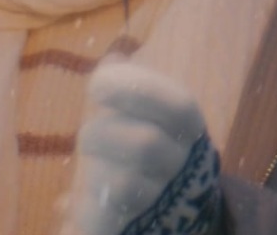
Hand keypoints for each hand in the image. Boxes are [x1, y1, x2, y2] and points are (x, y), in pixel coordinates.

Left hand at [63, 61, 220, 234]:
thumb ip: (137, 88)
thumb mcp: (158, 115)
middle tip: (89, 133)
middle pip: (145, 146)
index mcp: (191, 131)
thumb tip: (113, 59)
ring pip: (122, 185)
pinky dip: (85, 203)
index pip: (177, 106)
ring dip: (95, 170)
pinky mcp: (134, 230)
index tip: (97, 83)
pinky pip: (101, 218)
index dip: (138, 91)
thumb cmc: (158, 149)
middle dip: (104, 133)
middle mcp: (184, 167)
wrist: (177, 212)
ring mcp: (162, 204)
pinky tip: (91, 195)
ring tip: (96, 166)